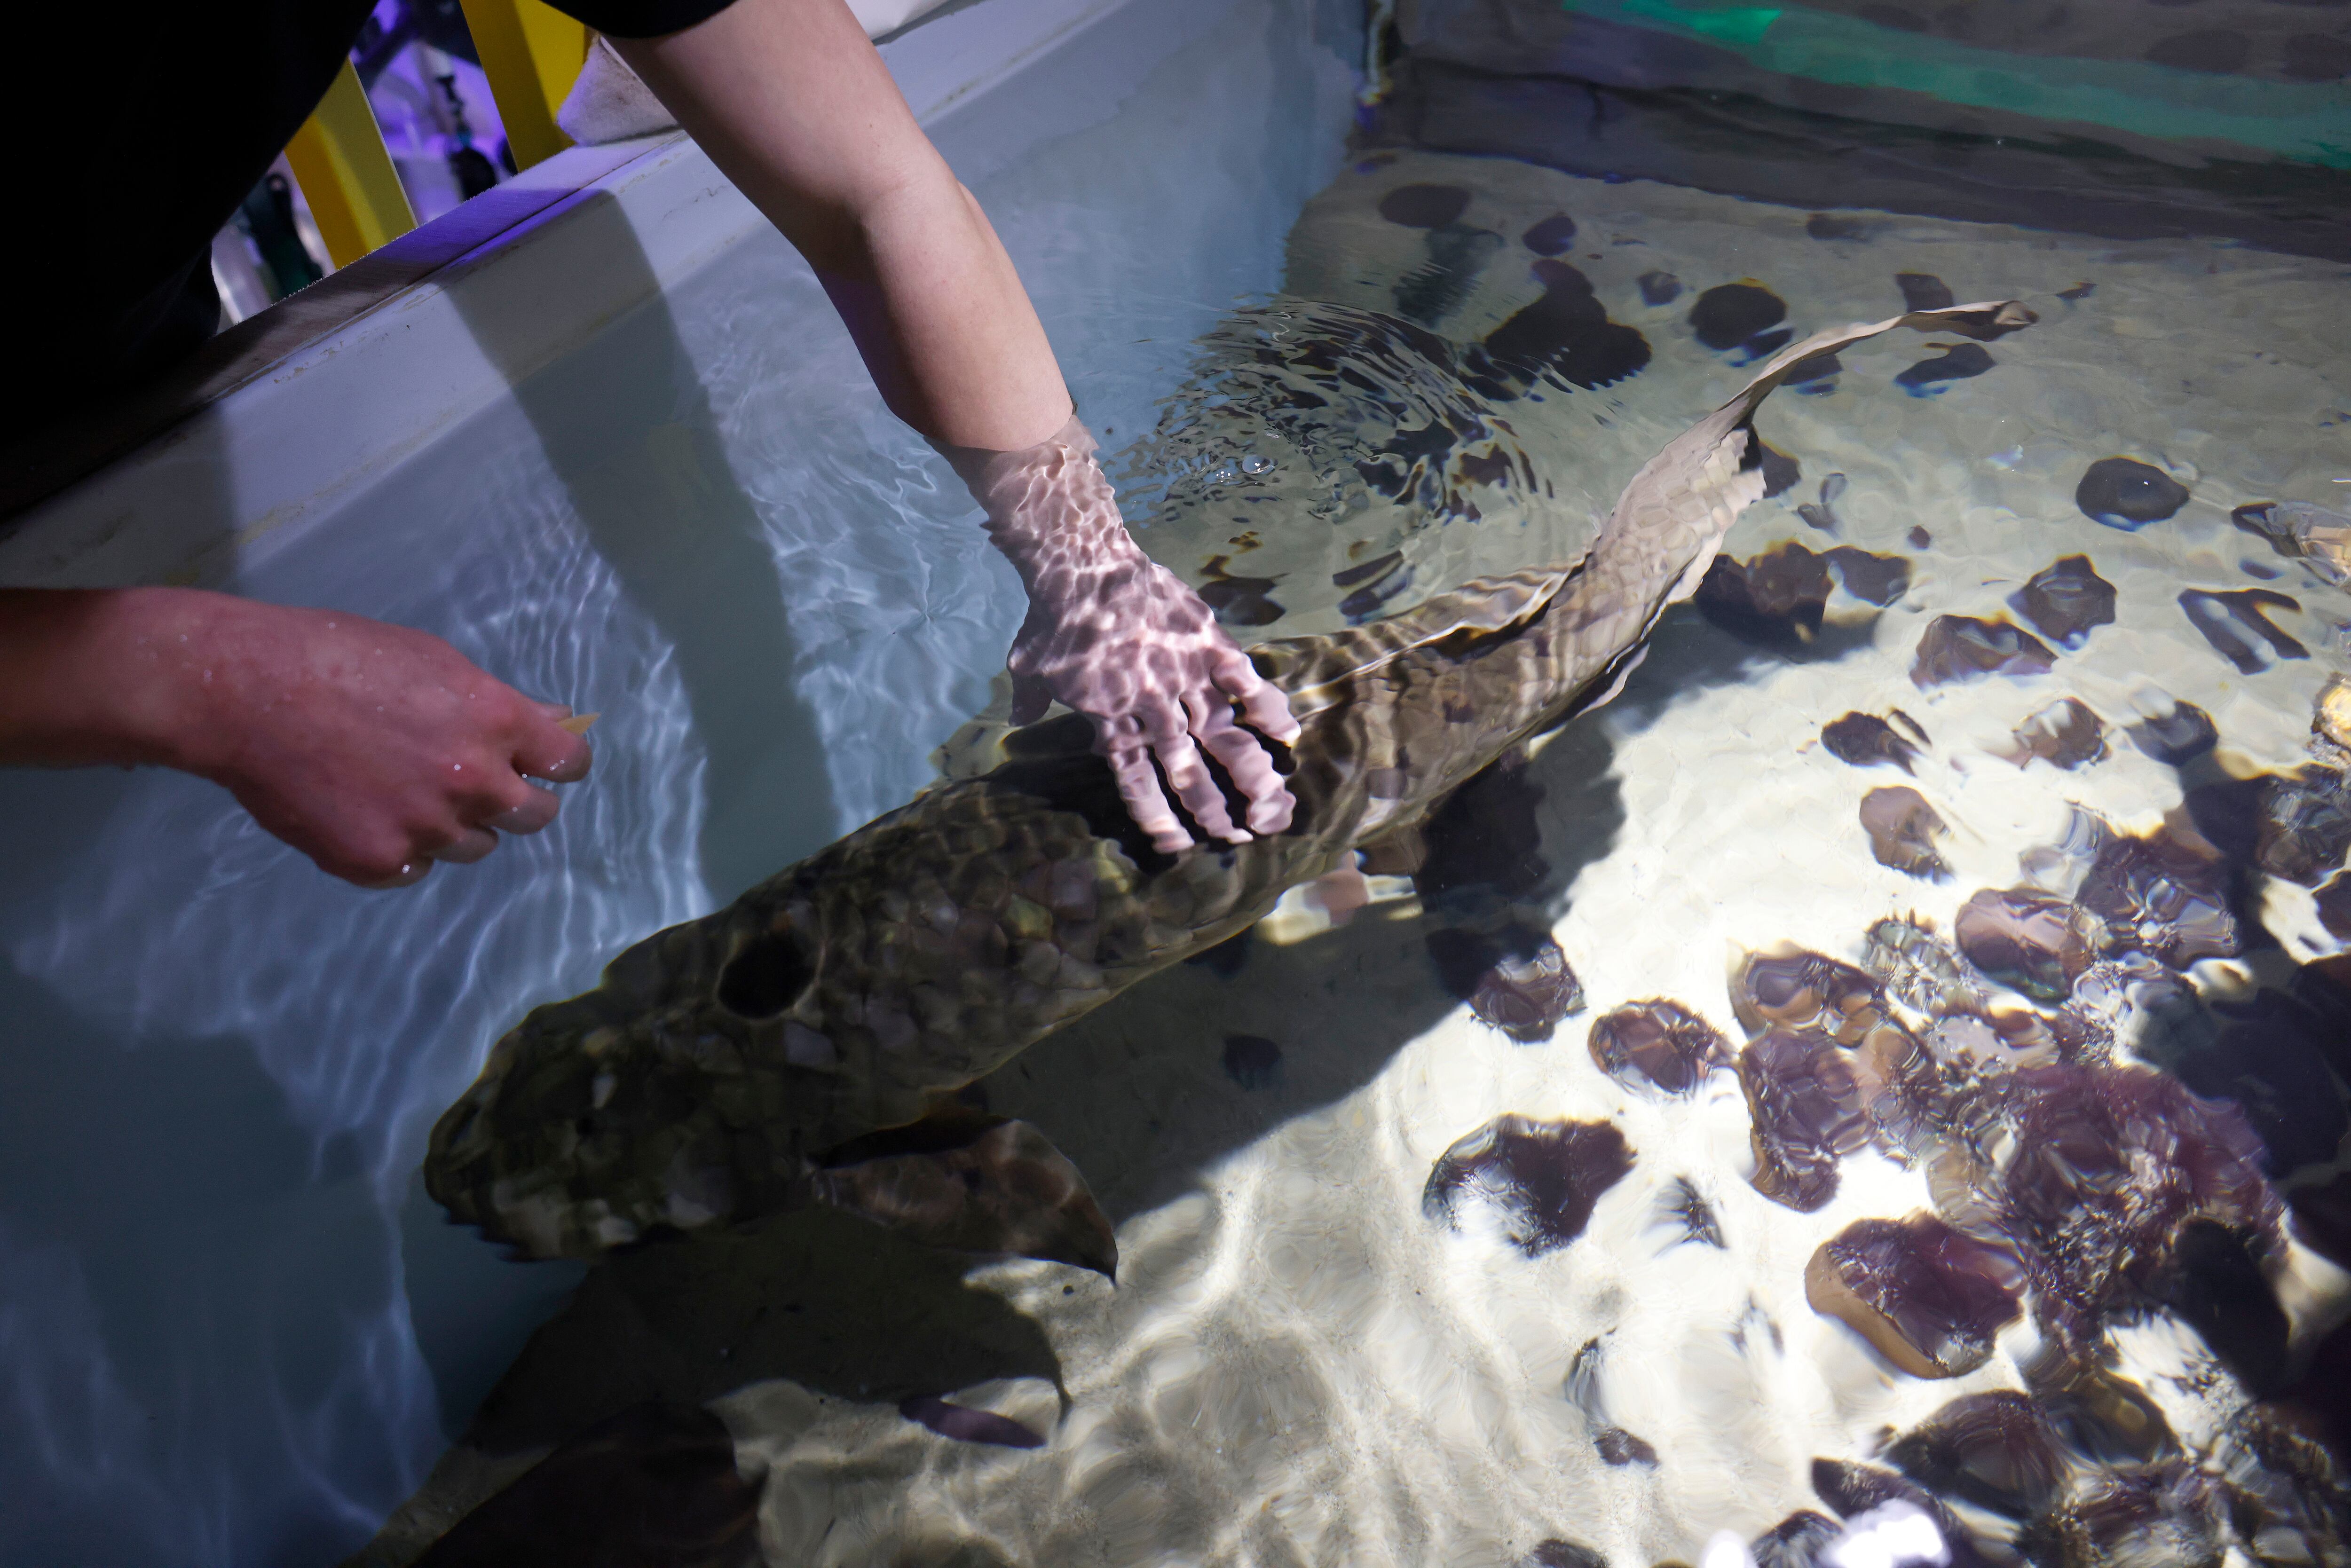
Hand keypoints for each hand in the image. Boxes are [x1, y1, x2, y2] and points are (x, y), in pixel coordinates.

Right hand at [0, 588, 591, 887]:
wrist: (244, 692)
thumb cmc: (339, 656)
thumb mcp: (434, 661)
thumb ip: (494, 703)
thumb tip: (547, 722)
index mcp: (494, 722)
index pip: (568, 763)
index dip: (560, 763)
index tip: (546, 764)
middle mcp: (471, 782)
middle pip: (533, 815)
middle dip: (516, 799)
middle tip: (481, 783)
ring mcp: (425, 828)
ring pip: (474, 846)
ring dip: (455, 824)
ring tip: (403, 787)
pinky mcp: (377, 862)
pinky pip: (416, 868)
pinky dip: (402, 848)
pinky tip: (368, 810)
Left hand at [949, 424, 1299, 853]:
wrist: (1083, 564)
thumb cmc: (1054, 617)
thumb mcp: (1030, 665)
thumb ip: (1033, 698)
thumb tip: (1020, 719)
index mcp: (1111, 721)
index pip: (1138, 782)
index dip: (1159, 817)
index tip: (1180, 845)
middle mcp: (1153, 708)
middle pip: (1188, 772)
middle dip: (1215, 809)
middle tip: (1239, 837)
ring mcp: (1184, 676)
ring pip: (1224, 737)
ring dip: (1250, 775)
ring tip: (1273, 807)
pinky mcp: (1208, 643)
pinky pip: (1245, 681)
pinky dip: (1268, 707)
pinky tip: (1289, 735)